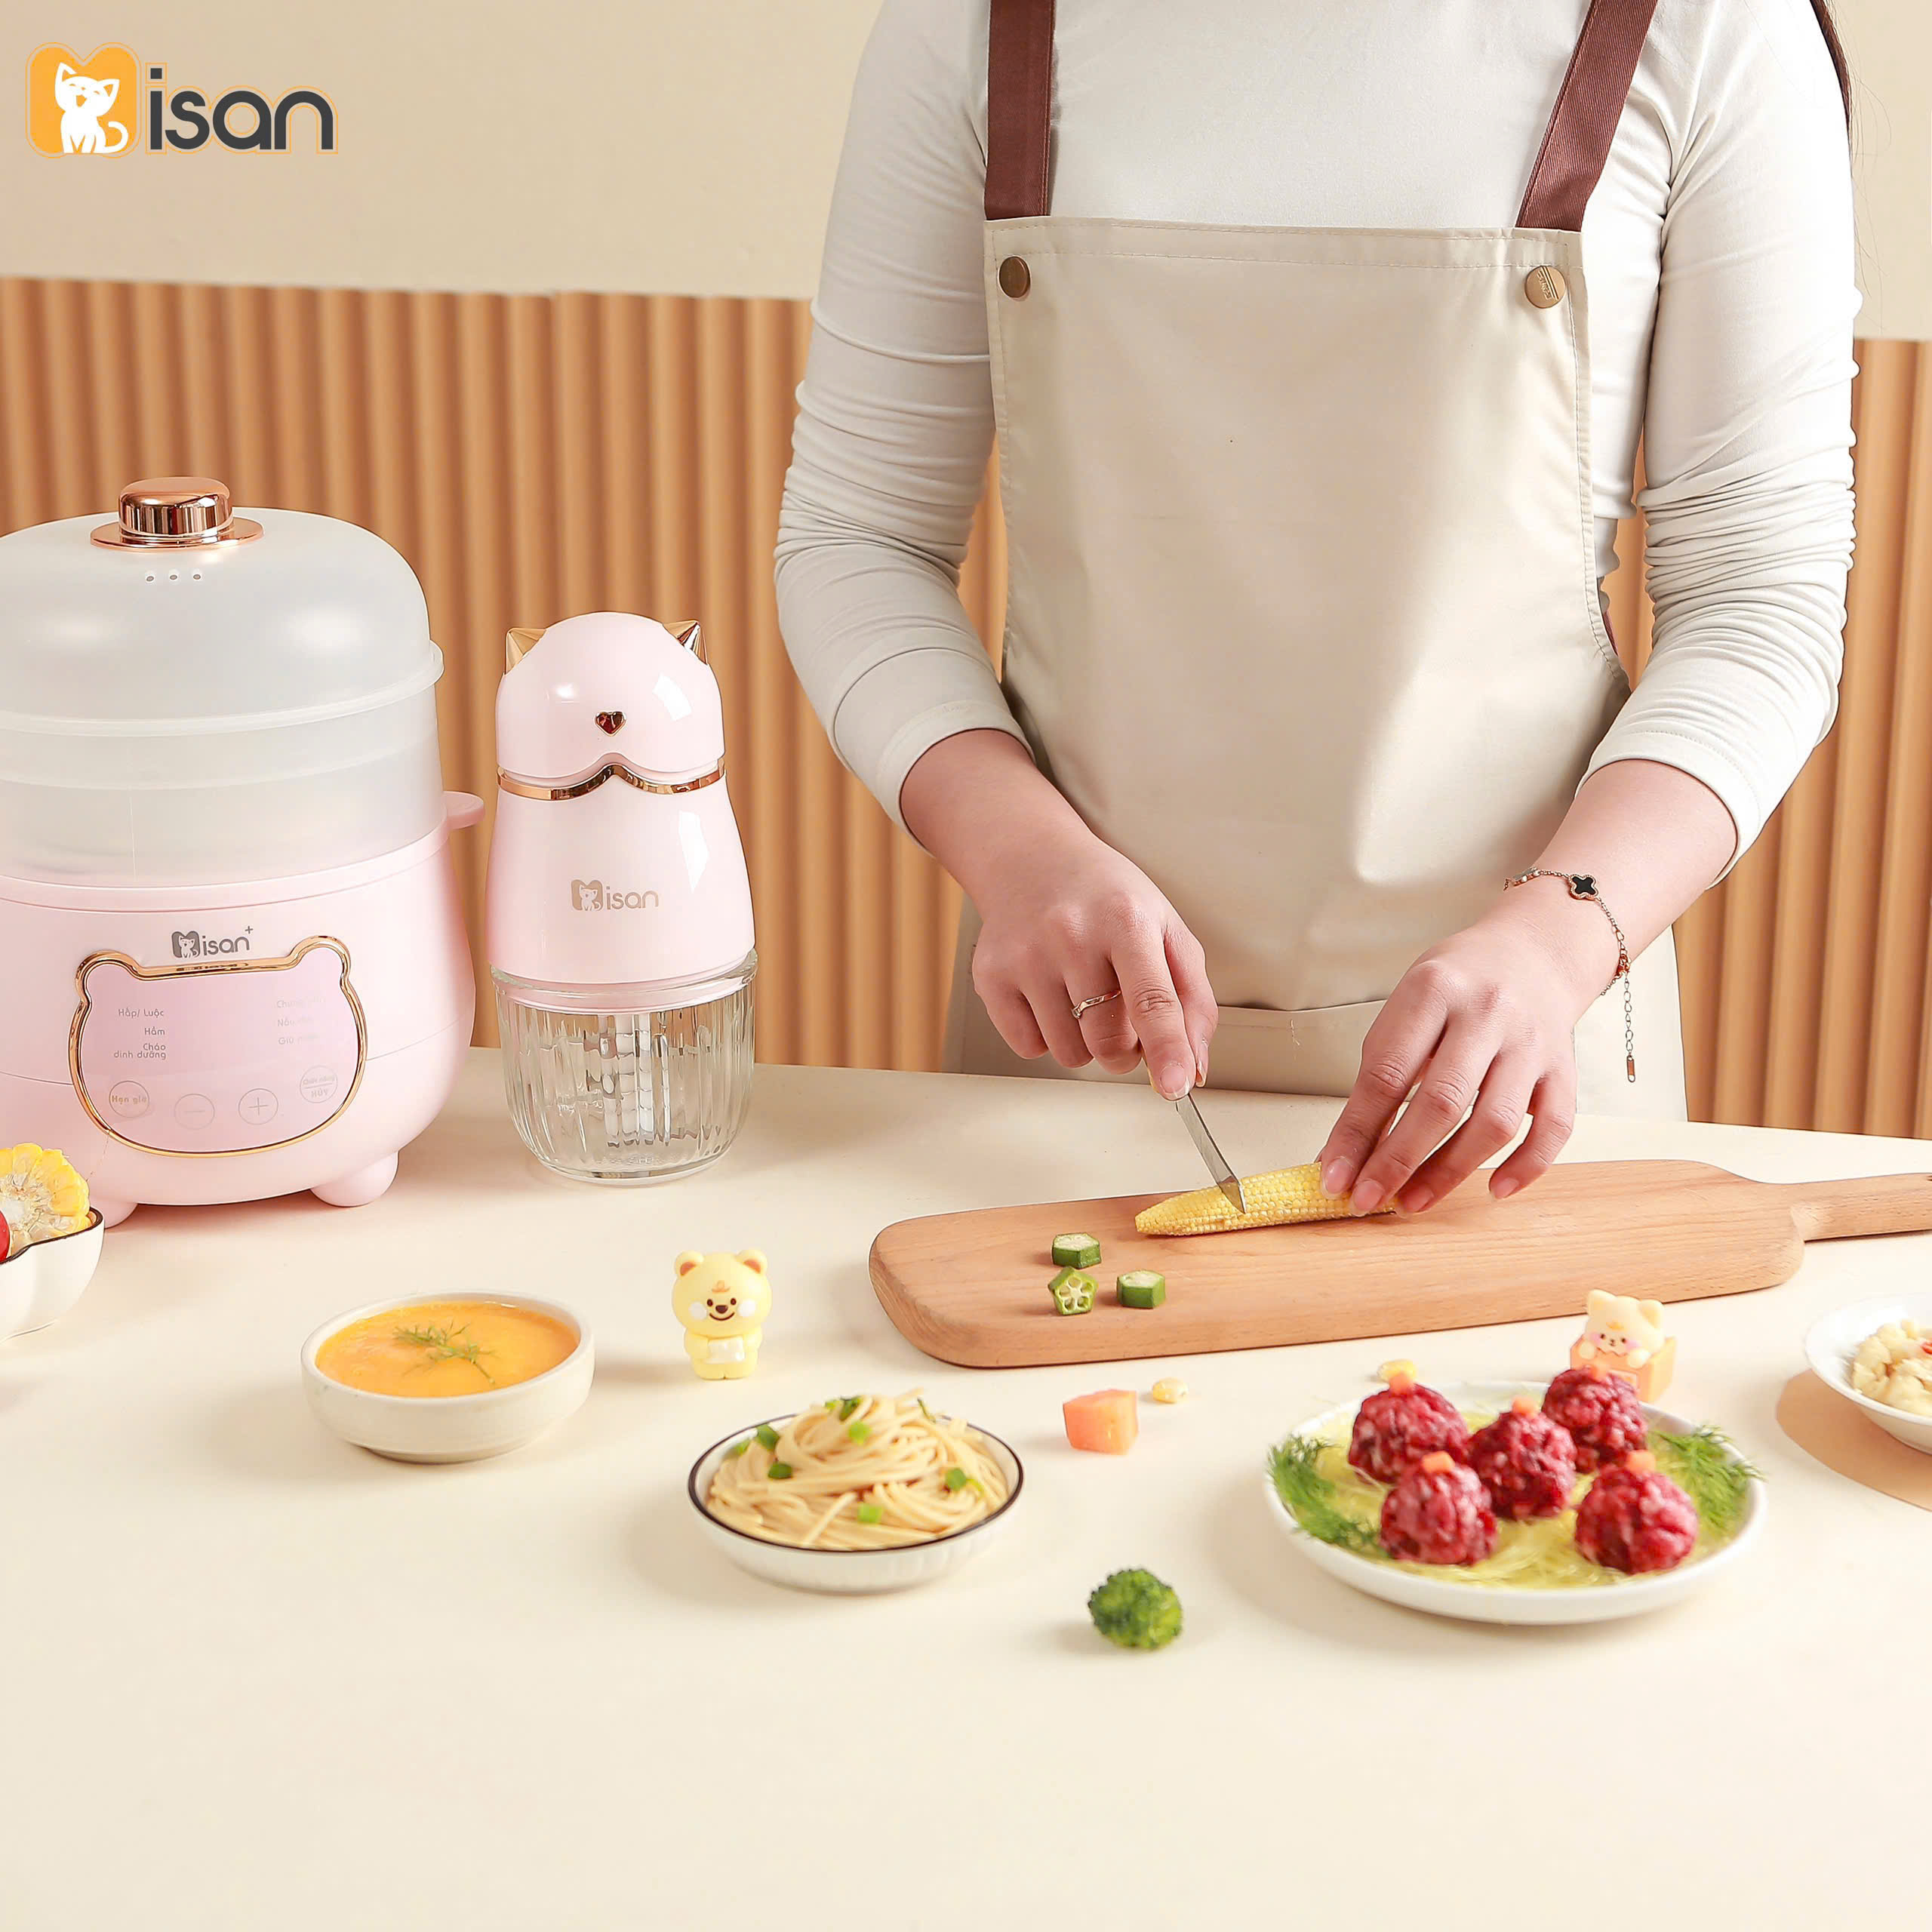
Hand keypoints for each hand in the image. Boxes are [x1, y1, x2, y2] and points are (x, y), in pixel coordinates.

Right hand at [969, 821, 1215, 1097]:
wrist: (1032, 860)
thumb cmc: (1107, 898)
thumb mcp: (1166, 928)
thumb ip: (1192, 998)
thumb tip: (1193, 1066)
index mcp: (1126, 920)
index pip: (1152, 999)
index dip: (1167, 1049)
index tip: (1176, 1085)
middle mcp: (1071, 935)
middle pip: (1108, 1040)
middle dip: (1125, 1050)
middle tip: (1124, 1018)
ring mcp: (1026, 956)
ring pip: (1069, 1053)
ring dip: (1086, 1043)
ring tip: (1084, 997)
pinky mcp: (991, 975)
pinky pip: (1029, 1047)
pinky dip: (1046, 1036)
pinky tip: (1050, 996)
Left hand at [1314, 887, 1618, 1214]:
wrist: (1531, 953)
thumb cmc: (1455, 988)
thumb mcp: (1406, 1008)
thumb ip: (1380, 1073)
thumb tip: (1346, 1151)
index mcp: (1433, 991)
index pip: (1387, 1074)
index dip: (1357, 1132)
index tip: (1335, 1176)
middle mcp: (1487, 1014)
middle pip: (1441, 1102)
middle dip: (1398, 1161)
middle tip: (1368, 1200)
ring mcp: (1530, 1043)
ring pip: (1494, 1122)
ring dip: (1450, 1172)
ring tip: (1413, 1201)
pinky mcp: (1563, 1069)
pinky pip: (1553, 1128)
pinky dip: (1525, 1166)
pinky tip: (1495, 1189)